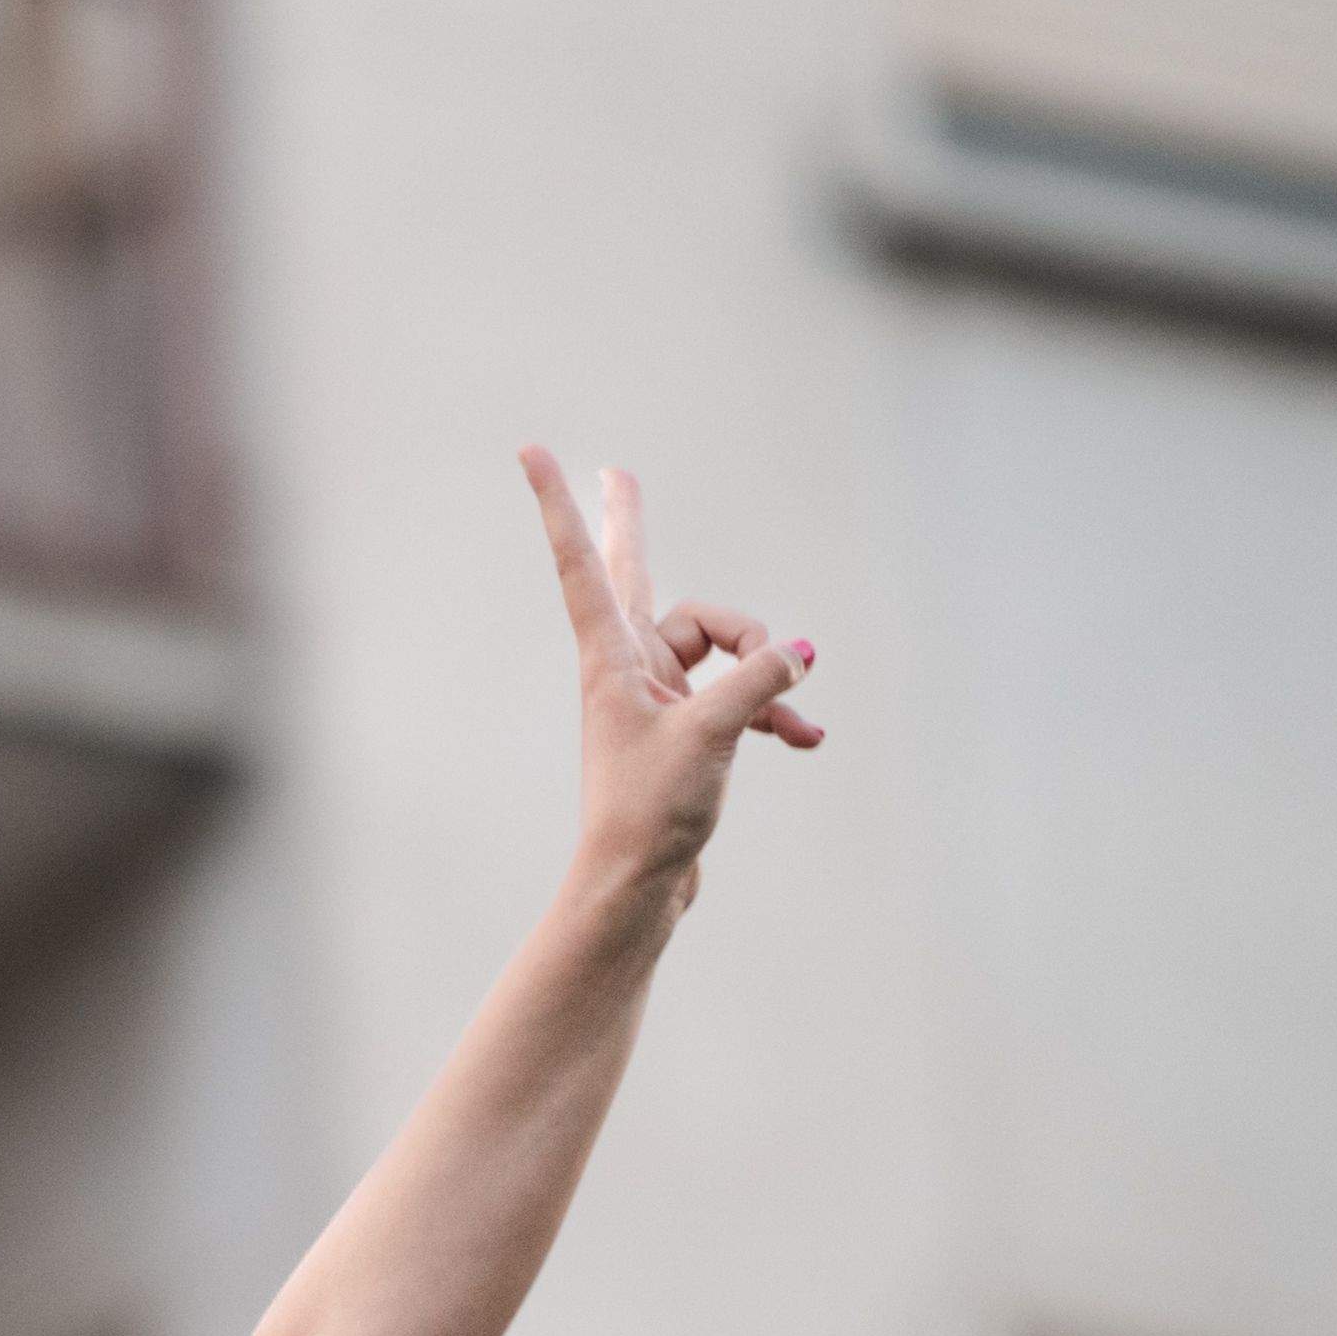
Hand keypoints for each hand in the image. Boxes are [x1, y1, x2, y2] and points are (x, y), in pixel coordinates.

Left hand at [523, 447, 821, 918]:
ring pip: (722, 645)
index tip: (530, 450)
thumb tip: (801, 653)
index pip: (583, 562)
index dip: (561, 503)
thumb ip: (759, 681)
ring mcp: (656, 694)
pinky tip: (806, 741)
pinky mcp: (684, 726)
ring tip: (792, 717)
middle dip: (633, 526)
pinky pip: (739, 693)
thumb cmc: (651, 810)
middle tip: (618, 473)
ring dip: (765, 672)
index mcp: (611, 657)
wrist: (638, 884)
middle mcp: (627, 666)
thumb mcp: (713, 734)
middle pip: (640, 576)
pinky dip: (775, 711)